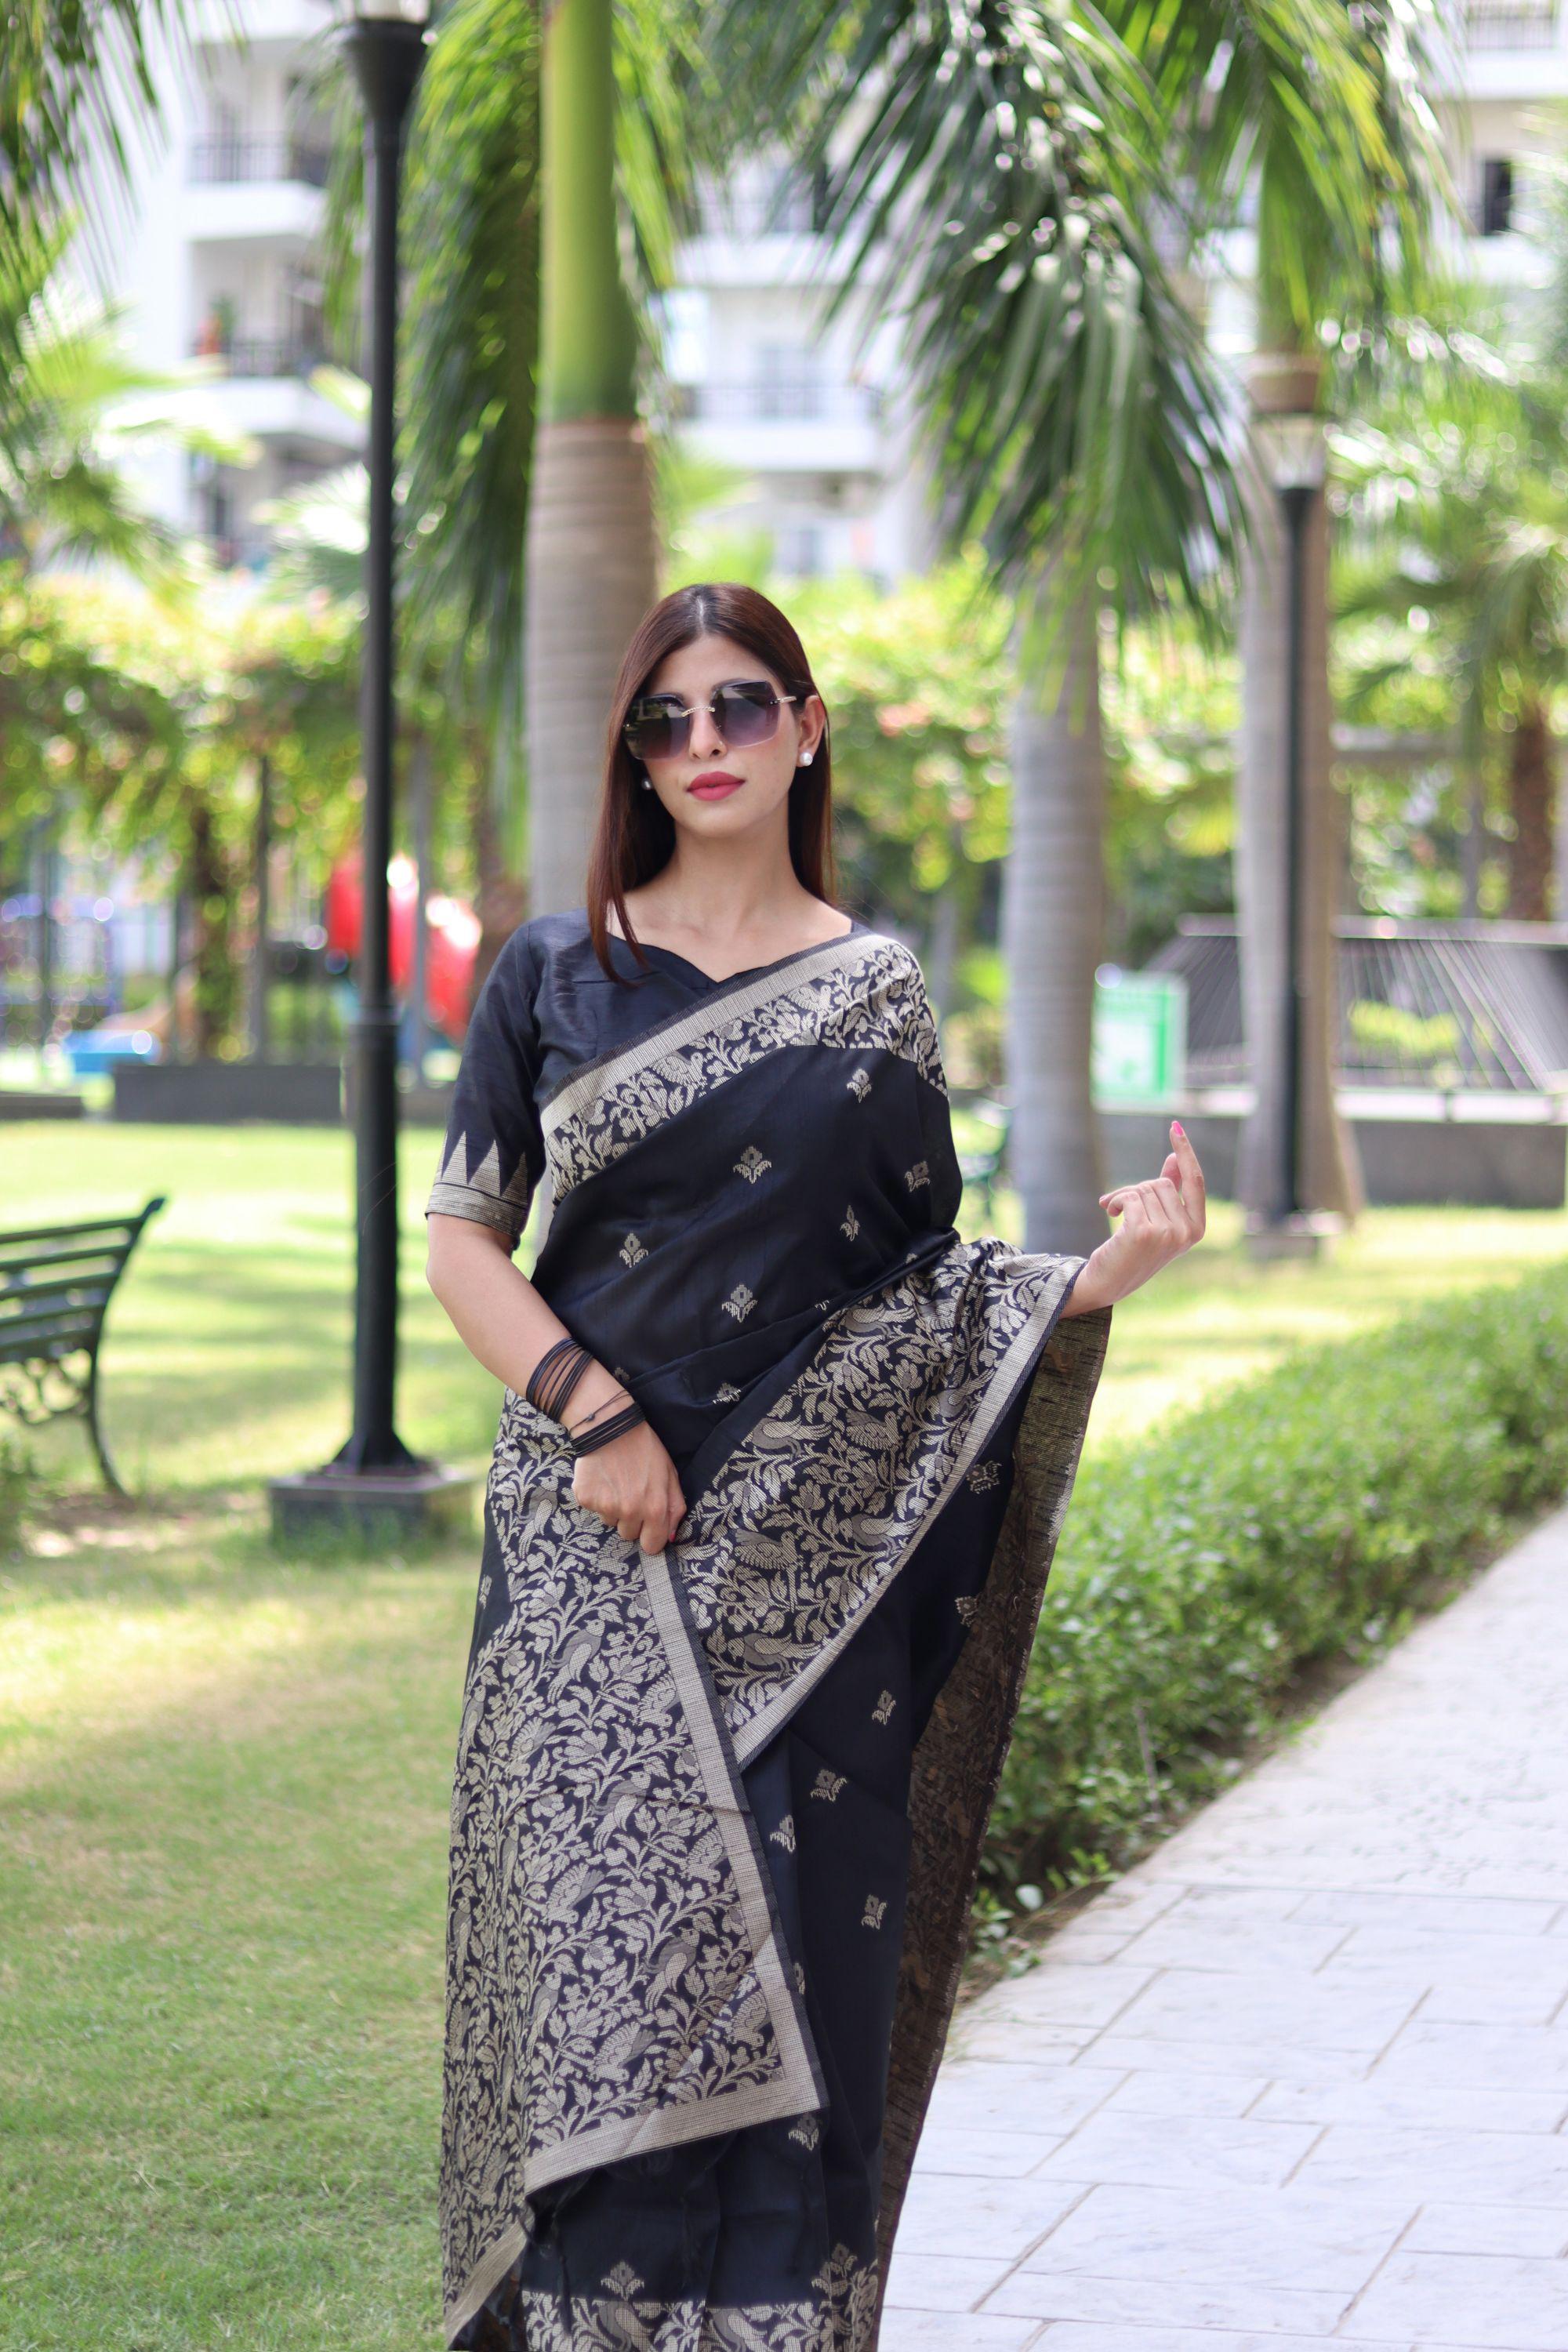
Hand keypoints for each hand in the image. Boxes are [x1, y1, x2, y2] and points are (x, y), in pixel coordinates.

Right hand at [569, 1399, 686, 1553]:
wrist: (611, 1427)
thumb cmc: (645, 1449)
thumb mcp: (670, 1474)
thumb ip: (674, 1507)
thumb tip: (670, 1536)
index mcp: (655, 1509)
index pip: (652, 1545)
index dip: (650, 1536)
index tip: (647, 1526)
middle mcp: (630, 1512)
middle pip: (629, 1535)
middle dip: (631, 1520)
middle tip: (630, 1493)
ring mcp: (606, 1507)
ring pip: (610, 1522)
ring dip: (613, 1508)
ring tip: (616, 1482)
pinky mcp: (586, 1499)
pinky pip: (593, 1509)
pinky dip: (597, 1497)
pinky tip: (602, 1478)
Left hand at [1063, 1121, 1206, 1315]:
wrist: (1108, 1281)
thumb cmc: (1133, 1249)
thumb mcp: (1157, 1220)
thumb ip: (1169, 1192)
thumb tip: (1175, 1158)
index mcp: (1196, 1229)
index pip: (1195, 1181)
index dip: (1185, 1153)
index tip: (1176, 1127)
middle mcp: (1187, 1233)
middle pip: (1162, 1182)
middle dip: (1138, 1188)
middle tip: (1121, 1206)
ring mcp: (1168, 1234)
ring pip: (1144, 1189)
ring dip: (1123, 1196)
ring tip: (1116, 1214)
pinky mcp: (1144, 1232)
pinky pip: (1129, 1197)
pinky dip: (1115, 1200)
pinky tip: (1110, 1215)